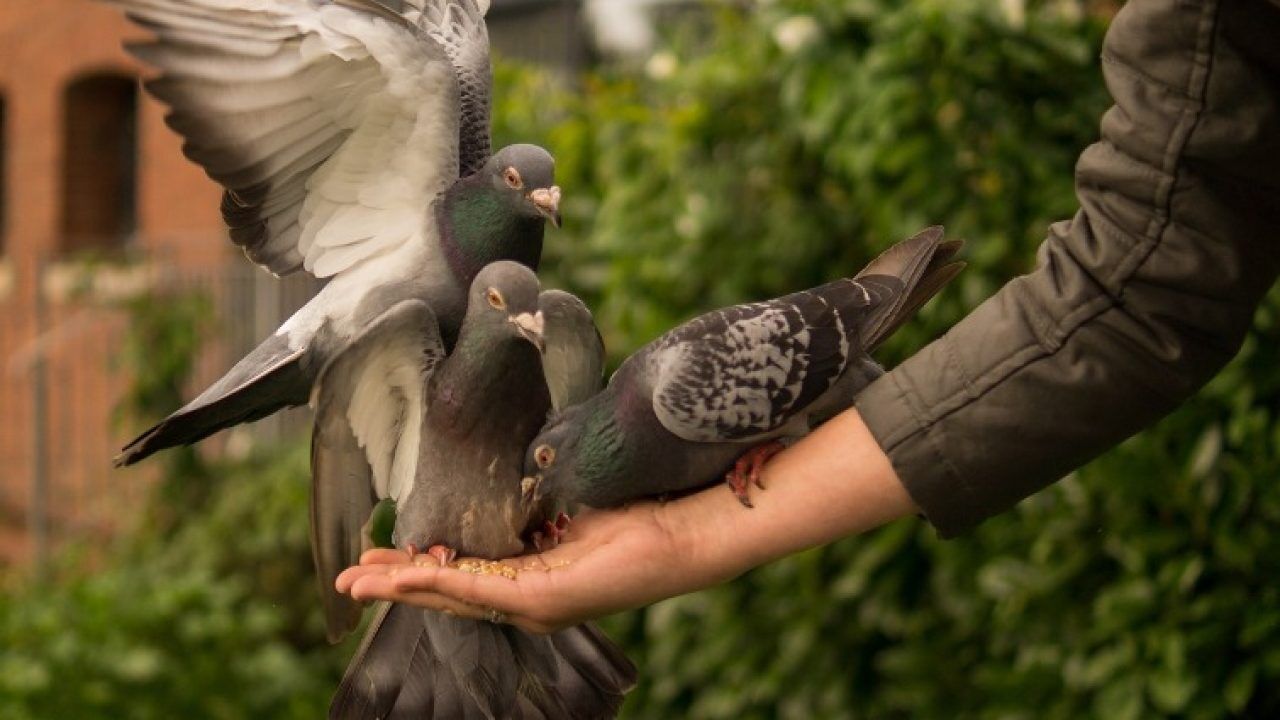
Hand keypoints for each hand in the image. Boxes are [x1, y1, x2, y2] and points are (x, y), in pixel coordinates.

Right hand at [336, 409, 917, 632]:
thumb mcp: (580, 496)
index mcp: (538, 573)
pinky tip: (404, 577)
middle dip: (397, 582)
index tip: (380, 553)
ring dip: (402, 586)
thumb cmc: (645, 507)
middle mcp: (534, 596)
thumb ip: (546, 494)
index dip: (420, 565)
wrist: (693, 527)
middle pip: (449, 590)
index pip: (466, 572)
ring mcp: (540, 602)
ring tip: (359, 581)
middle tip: (351, 577)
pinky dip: (435, 583)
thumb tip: (527, 471)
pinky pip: (479, 589)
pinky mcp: (549, 598)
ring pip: (453, 594)